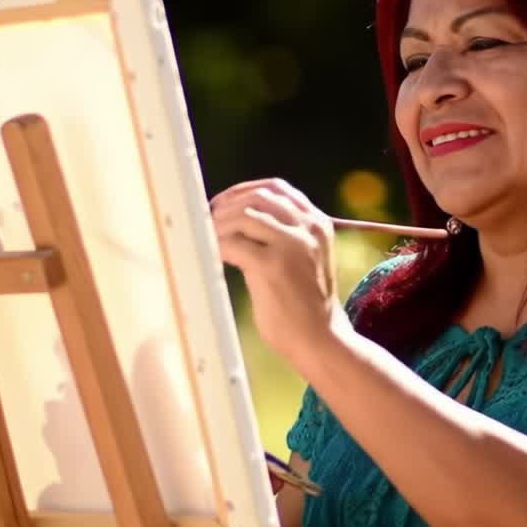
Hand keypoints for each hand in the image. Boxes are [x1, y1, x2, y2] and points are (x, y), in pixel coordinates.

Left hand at [210, 178, 345, 362]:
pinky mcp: (272, 265)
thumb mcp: (306, 256)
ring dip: (219, 226)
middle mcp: (308, 228)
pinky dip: (216, 246)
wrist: (319, 337)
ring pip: (243, 215)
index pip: (276, 188)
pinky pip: (232, 243)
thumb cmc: (305, 301)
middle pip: (257, 197)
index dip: (243, 191)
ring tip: (208, 241)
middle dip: (227, 206)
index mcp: (318, 223)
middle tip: (207, 222)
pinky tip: (213, 257)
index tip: (223, 203)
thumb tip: (238, 214)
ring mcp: (291, 245)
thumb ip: (286, 233)